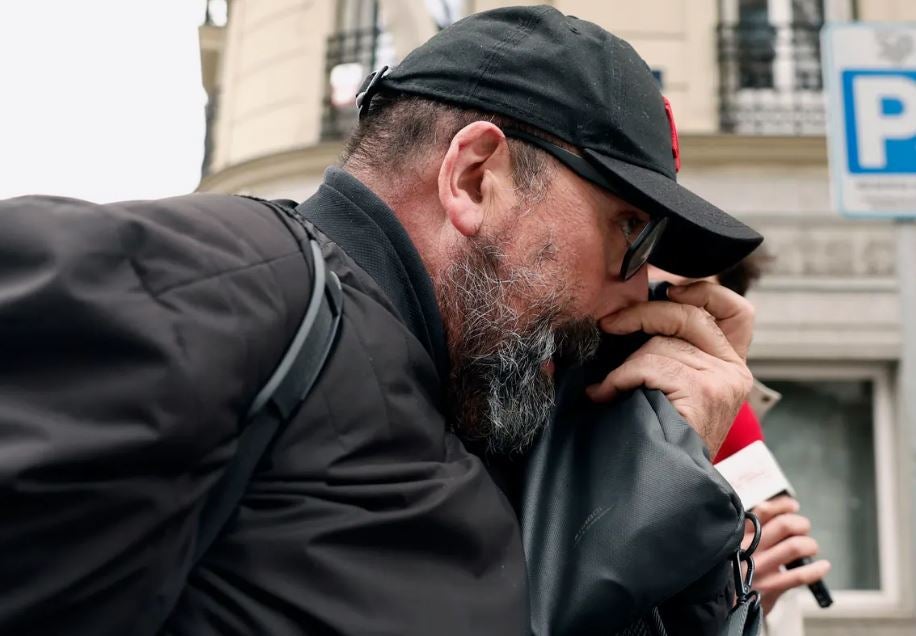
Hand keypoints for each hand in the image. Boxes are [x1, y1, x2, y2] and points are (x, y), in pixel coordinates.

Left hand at [586, 281, 753, 454]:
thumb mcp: (676, 389)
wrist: (669, 485)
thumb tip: (633, 315)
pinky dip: (620, 378)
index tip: (669, 289)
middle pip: (689, 314)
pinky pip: (650, 365)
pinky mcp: (704, 392)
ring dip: (624, 364)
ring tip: (608, 387)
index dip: (705, 291)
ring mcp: (722, 380)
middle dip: (642, 314)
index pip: (737, 310)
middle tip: (609, 324)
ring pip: (661, 343)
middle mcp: (733, 370)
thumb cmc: (662, 437)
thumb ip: (673, 353)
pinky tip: (607, 394)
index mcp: (731, 365)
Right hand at [744, 496, 830, 615]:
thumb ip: (754, 527)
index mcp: (741, 534)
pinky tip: (823, 567)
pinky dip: (816, 570)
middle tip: (804, 530)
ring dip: (809, 545)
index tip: (793, 506)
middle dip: (801, 525)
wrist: (727, 602)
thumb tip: (780, 508)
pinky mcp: (768, 587)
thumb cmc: (738, 569)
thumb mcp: (738, 544)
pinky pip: (799, 576)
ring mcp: (759, 567)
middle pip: (784, 525)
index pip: (763, 511)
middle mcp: (749, 548)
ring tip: (810, 549)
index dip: (782, 505)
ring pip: (794, 547)